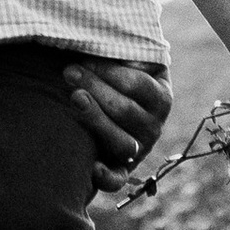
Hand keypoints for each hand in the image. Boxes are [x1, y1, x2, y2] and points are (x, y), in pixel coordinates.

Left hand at [60, 56, 173, 173]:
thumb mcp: (131, 60)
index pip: (137, 84)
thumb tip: (118, 49)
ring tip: (74, 97)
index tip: (82, 57)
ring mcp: (138, 150)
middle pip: (126, 111)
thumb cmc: (117, 75)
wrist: (113, 104)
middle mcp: (153, 127)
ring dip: (96, 120)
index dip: (108, 70)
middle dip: (95, 88)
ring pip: (122, 142)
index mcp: (160, 97)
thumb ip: (129, 52)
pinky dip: (106, 176)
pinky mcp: (121, 169)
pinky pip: (118, 179)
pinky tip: (91, 166)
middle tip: (69, 71)